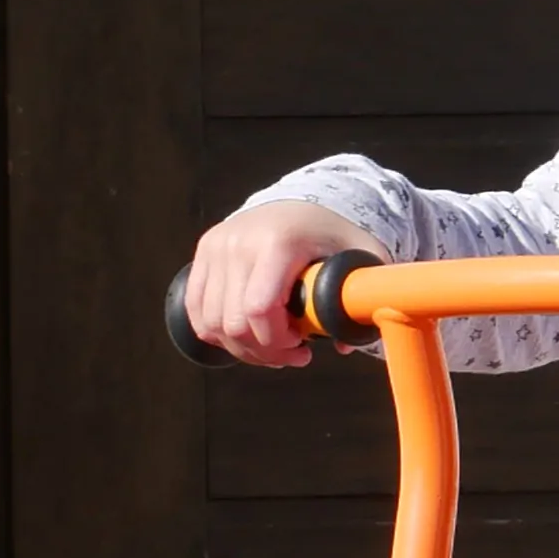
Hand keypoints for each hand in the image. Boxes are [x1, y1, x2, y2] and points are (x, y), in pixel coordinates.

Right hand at [185, 201, 377, 366]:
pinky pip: (197, 309)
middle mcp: (239, 243)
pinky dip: (217, 333)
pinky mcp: (204, 253)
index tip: (302, 345)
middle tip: (292, 354)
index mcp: (278, 243)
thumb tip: (344, 345)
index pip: (259, 308)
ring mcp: (216, 247)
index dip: (277, 340)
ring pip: (211, 322)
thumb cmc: (332, 235)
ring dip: (241, 347)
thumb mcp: (360, 257)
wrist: (300, 204)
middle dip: (264, 350)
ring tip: (272, 347)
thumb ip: (361, 297)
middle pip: (233, 322)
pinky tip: (246, 336)